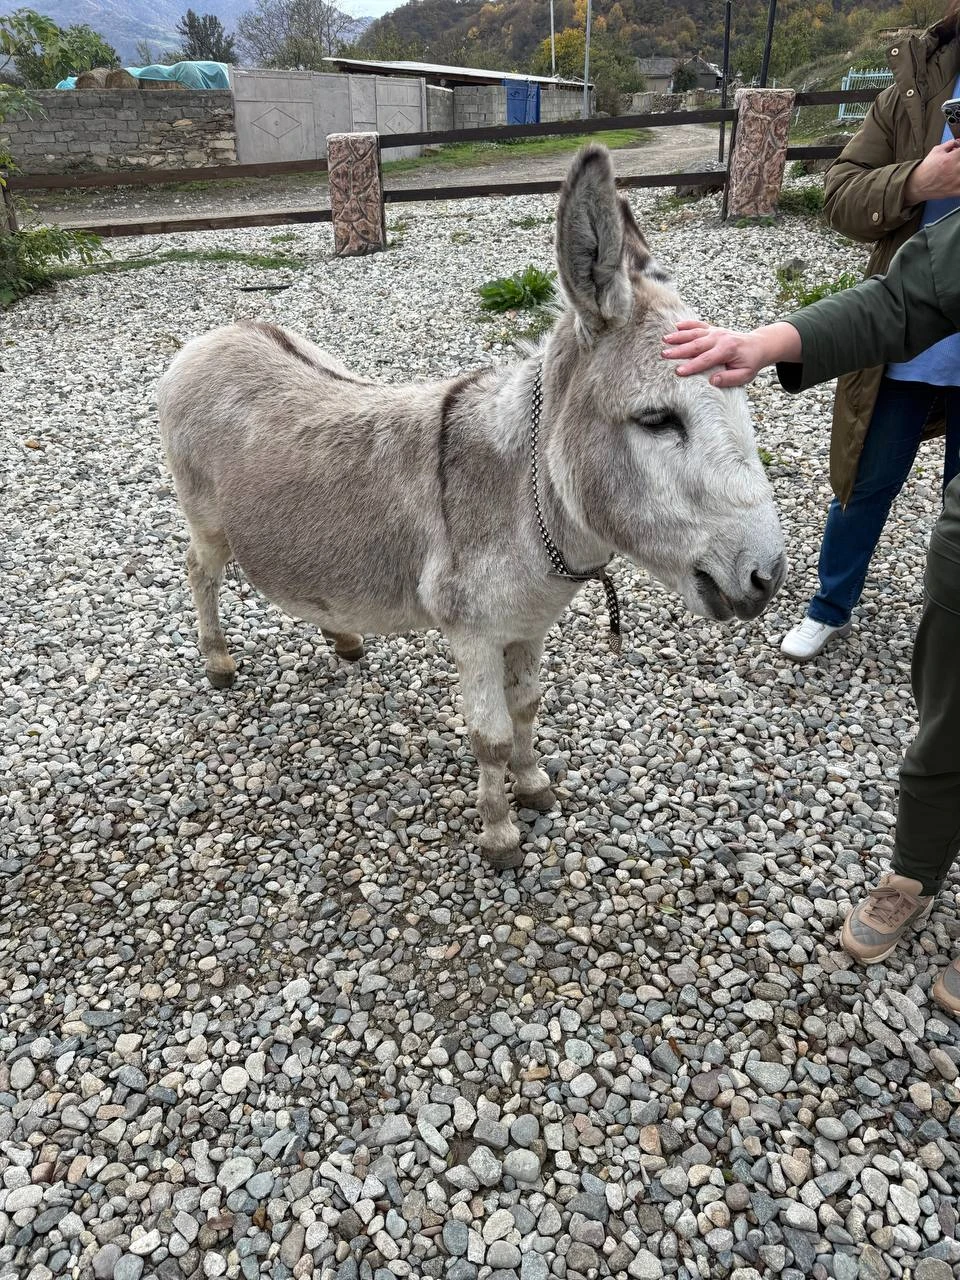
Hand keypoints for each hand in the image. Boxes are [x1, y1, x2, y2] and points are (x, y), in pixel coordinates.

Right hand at [662, 320, 785, 386]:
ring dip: (679, 336)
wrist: (758, 345)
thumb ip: (729, 378)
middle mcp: (720, 338)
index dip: (692, 366)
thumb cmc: (751, 362)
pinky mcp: (713, 329)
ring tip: (665, 340)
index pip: (706, 359)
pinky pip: (699, 325)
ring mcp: (716, 332)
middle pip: (696, 345)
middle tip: (665, 355)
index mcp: (728, 350)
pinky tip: (677, 326)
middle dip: (679, 350)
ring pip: (695, 333)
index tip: (679, 372)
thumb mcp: (745, 375)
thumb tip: (712, 381)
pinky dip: (688, 324)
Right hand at [904, 138, 959, 203]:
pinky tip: (956, 180)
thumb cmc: (926, 169)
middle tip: (955, 162)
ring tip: (955, 171)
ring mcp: (957, 181)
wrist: (918, 185)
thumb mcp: (936, 151)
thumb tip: (959, 142)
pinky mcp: (956, 191)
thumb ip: (950, 143)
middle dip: (959, 161)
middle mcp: (955, 169)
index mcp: (951, 158)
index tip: (957, 154)